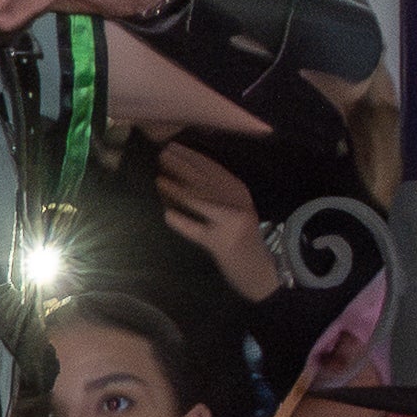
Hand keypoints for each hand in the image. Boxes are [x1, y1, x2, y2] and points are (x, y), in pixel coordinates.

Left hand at [157, 140, 281, 302]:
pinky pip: (197, 230)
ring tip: (159, 178)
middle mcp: (238, 204)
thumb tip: (183, 172)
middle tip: (162, 154)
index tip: (174, 146)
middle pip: (206, 181)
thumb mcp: (230, 210)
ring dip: (177, 189)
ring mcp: (231, 224)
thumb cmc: (237, 238)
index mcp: (240, 192)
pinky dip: (181, 222)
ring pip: (200, 201)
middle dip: (183, 165)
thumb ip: (214, 193)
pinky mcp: (221, 243)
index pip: (215, 169)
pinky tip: (166, 213)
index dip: (193, 156)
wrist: (258, 270)